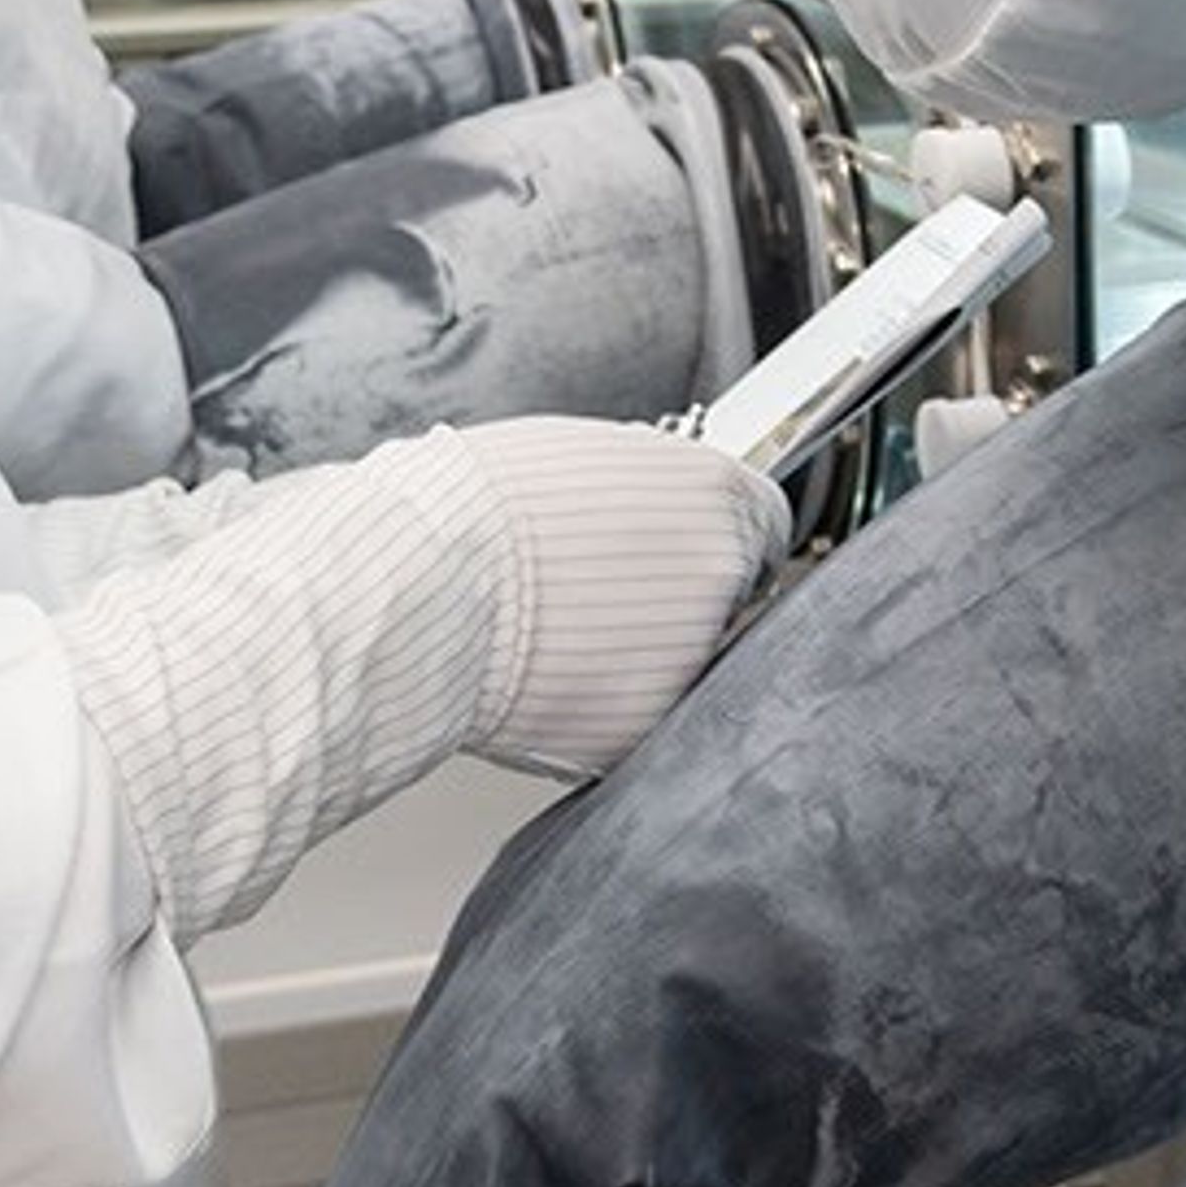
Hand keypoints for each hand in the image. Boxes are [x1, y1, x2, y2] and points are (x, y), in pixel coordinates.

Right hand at [447, 417, 794, 774]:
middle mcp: (717, 578)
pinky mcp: (639, 728)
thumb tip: (658, 508)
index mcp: (715, 496)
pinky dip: (598, 701)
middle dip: (677, 601)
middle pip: (726, 599)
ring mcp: (684, 660)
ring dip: (640, 654)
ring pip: (681, 663)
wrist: (421, 583)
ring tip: (560, 630)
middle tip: (606, 593)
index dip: (720, 539)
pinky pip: (633, 715)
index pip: (764, 524)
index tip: (690, 552)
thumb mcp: (585, 457)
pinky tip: (549, 670)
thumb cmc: (478, 508)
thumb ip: (650, 489)